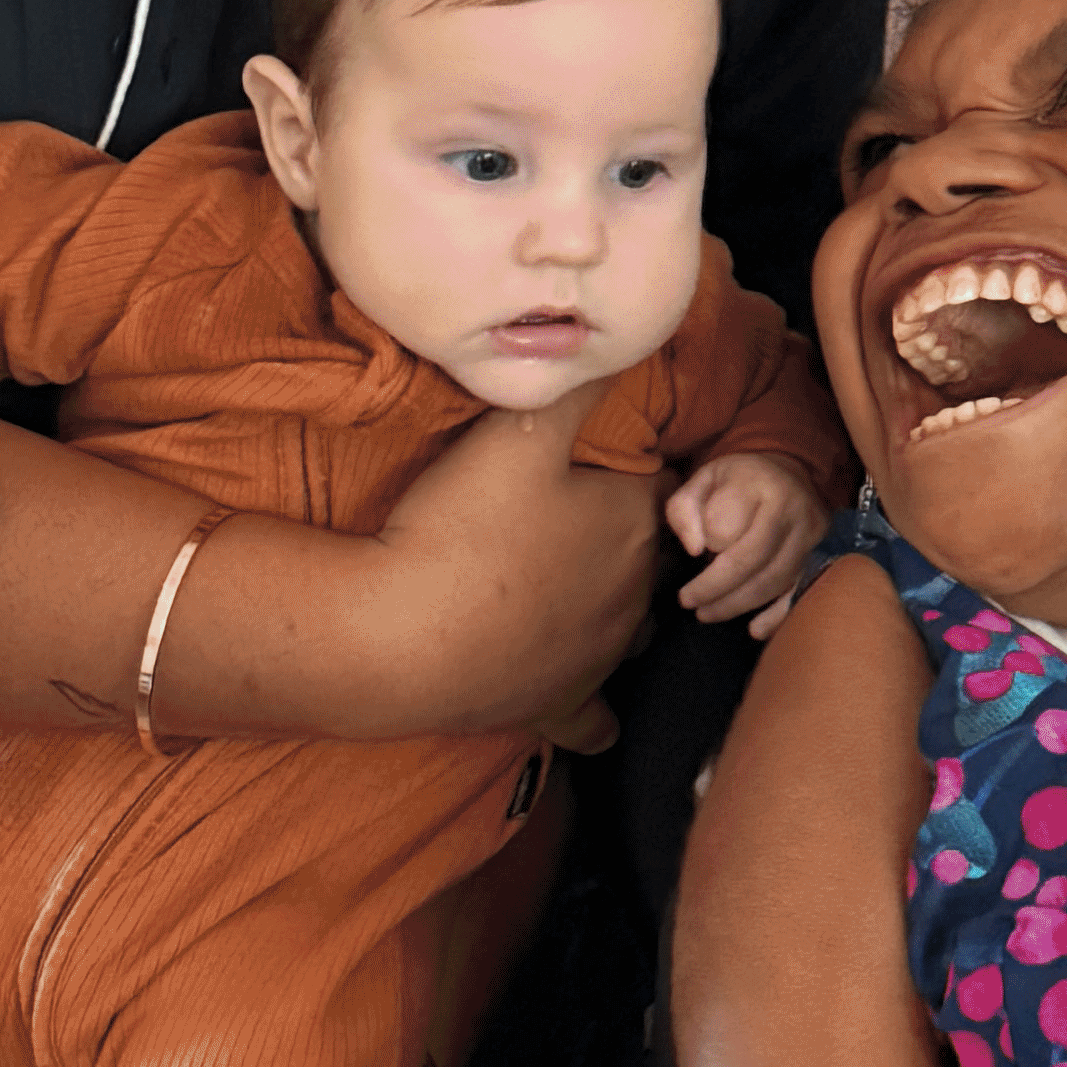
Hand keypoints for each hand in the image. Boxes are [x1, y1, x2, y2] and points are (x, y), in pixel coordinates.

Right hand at [377, 399, 665, 728]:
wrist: (402, 635)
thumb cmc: (462, 527)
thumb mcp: (518, 433)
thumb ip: (572, 388)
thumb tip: (616, 346)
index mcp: (631, 525)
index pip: (665, 489)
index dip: (638, 471)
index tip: (611, 463)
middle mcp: (632, 594)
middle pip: (654, 558)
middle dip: (633, 540)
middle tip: (583, 521)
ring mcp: (598, 656)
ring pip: (634, 630)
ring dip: (616, 610)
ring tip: (576, 589)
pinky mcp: (559, 704)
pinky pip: (593, 719)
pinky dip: (596, 714)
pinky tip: (596, 716)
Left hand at [667, 451, 832, 624]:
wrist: (789, 475)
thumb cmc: (738, 481)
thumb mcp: (702, 480)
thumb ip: (684, 509)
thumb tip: (695, 550)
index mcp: (758, 483)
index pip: (724, 526)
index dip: (704, 546)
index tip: (693, 554)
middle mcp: (792, 508)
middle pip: (751, 560)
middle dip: (715, 589)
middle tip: (690, 603)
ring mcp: (812, 535)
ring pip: (774, 581)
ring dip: (737, 605)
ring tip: (708, 613)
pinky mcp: (821, 556)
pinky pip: (799, 591)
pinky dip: (777, 616)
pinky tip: (754, 629)